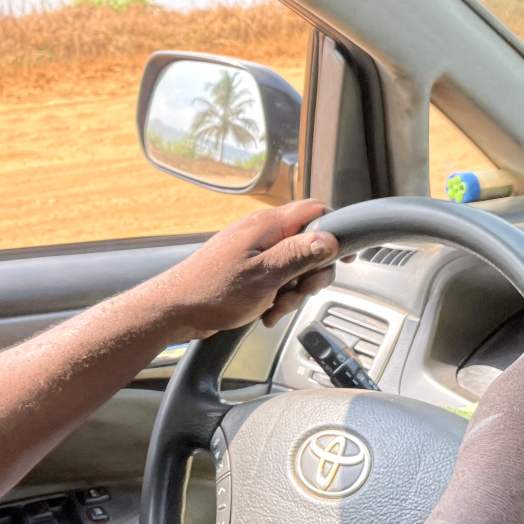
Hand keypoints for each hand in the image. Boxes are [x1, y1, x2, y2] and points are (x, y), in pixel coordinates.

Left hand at [141, 200, 340, 339]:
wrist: (176, 310)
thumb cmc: (212, 291)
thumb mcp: (264, 276)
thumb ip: (298, 255)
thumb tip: (331, 239)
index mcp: (267, 225)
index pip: (316, 211)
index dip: (336, 232)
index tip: (347, 257)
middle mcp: (263, 233)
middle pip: (309, 244)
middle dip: (311, 274)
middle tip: (299, 292)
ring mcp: (256, 252)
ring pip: (295, 266)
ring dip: (293, 291)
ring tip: (274, 307)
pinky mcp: (249, 270)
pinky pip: (277, 279)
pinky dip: (278, 297)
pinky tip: (266, 313)